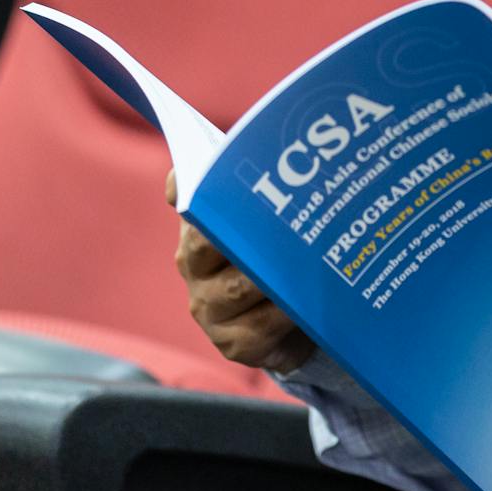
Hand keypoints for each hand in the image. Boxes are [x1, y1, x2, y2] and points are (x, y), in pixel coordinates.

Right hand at [166, 168, 314, 371]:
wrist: (302, 324)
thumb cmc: (287, 261)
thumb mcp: (283, 225)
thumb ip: (275, 193)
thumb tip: (282, 148)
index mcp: (201, 228)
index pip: (185, 197)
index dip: (186, 184)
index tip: (196, 177)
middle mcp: (195, 264)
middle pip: (205, 242)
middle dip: (242, 231)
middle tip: (280, 219)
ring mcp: (209, 306)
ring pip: (238, 286)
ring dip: (274, 274)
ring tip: (306, 262)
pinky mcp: (231, 342)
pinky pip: (258, 325)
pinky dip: (285, 313)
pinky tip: (304, 304)